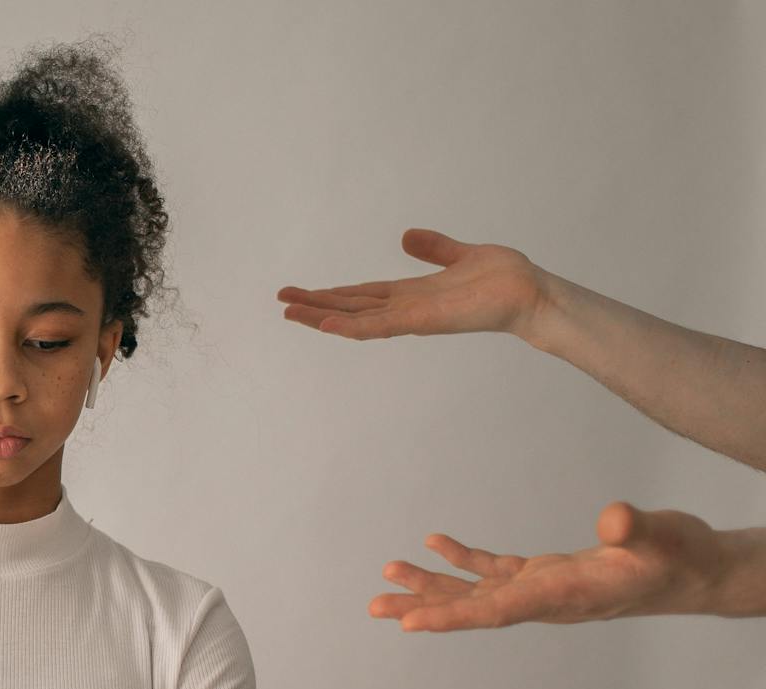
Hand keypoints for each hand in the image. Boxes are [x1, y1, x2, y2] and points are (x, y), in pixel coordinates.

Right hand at [276, 228, 546, 341]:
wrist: (531, 294)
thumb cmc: (505, 280)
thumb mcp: (461, 255)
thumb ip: (434, 249)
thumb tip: (406, 237)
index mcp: (412, 294)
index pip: (362, 294)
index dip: (332, 294)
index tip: (304, 292)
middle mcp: (406, 308)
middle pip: (350, 307)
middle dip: (315, 305)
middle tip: (282, 302)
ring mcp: (411, 318)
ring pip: (356, 319)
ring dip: (322, 317)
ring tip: (290, 313)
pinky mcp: (422, 321)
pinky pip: (380, 326)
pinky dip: (351, 326)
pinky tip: (325, 323)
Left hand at [371, 501, 726, 630]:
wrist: (698, 572)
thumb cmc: (681, 556)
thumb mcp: (663, 537)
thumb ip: (634, 529)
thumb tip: (612, 520)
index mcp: (563, 595)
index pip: (497, 612)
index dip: (452, 617)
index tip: (410, 625)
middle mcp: (545, 599)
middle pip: (472, 608)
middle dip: (423, 606)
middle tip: (374, 606)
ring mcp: (543, 588)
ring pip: (477, 592)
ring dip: (432, 584)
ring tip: (388, 574)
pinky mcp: (547, 573)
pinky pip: (495, 570)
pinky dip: (463, 560)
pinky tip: (435, 543)